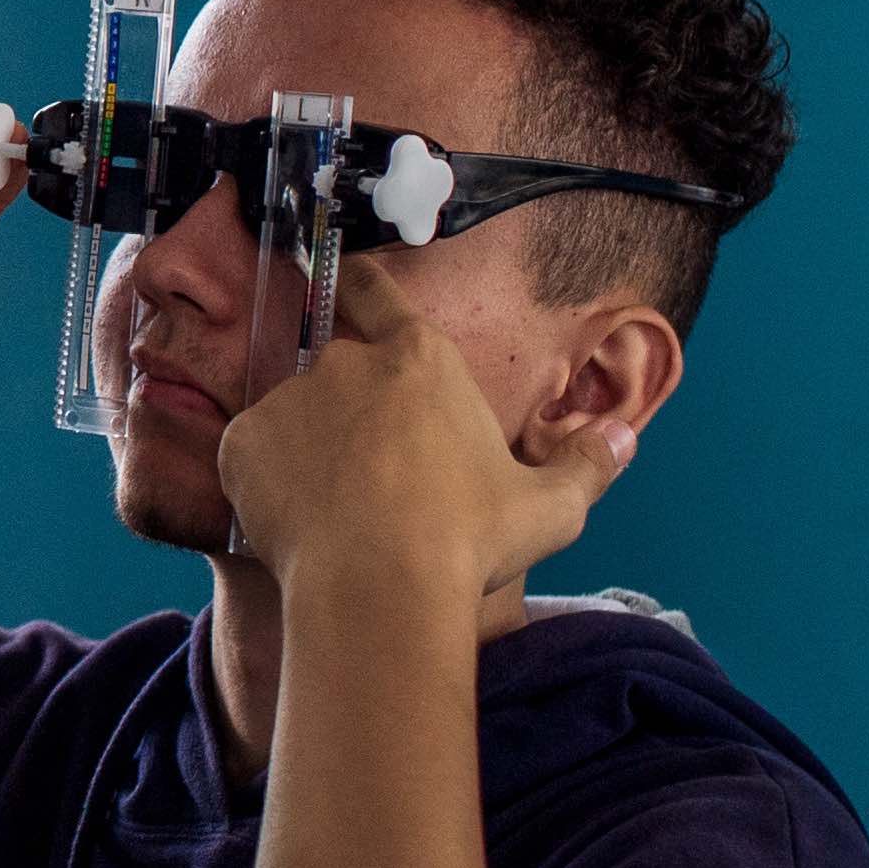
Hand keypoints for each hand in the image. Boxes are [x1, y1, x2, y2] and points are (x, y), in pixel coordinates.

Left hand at [214, 263, 622, 605]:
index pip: (378, 294)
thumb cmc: (469, 542)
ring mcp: (289, 398)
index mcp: (421, 360)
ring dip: (309, 448)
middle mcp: (348, 363)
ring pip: (295, 416)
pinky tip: (298, 520)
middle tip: (371, 475)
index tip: (344, 279)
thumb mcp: (550, 508)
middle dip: (350, 411)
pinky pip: (252, 454)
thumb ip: (587, 464)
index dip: (361, 286)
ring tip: (338, 510)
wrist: (379, 588)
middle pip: (340, 371)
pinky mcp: (243, 441)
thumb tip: (625, 436)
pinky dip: (266, 479)